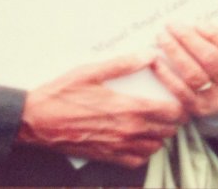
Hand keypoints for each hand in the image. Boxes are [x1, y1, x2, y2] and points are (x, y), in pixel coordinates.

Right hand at [17, 54, 186, 167]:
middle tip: (171, 104)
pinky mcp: (107, 157)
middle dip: (174, 119)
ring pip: (155, 147)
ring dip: (160, 134)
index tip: (180, 94)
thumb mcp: (92, 71)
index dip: (181, 105)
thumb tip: (149, 55)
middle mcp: (127, 132)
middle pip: (168, 131)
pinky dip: (144, 150)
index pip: (171, 112)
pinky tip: (139, 136)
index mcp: (128, 108)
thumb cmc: (63, 93)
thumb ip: (124, 64)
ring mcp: (118, 148)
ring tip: (157, 119)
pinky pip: (137, 161)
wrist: (37, 121)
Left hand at [151, 23, 217, 118]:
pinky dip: (167, 75)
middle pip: (211, 58)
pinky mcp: (199, 113)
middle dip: (189, 38)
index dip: (215, 34)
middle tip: (173, 25)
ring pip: (194, 74)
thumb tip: (197, 24)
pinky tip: (157, 61)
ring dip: (176, 52)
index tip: (197, 22)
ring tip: (163, 37)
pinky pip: (181, 92)